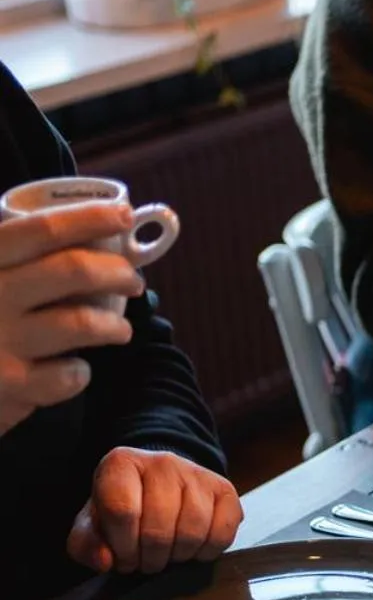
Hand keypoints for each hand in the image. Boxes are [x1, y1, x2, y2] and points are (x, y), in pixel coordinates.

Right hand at [0, 203, 146, 433]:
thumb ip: (24, 260)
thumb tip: (98, 233)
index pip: (41, 229)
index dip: (89, 219)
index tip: (124, 216)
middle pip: (73, 270)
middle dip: (118, 273)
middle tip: (134, 282)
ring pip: (81, 323)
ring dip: (114, 327)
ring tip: (120, 331)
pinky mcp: (10, 384)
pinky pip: (68, 375)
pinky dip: (80, 372)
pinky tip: (74, 369)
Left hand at [67, 448, 242, 574]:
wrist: (161, 485)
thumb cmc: (124, 507)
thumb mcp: (93, 523)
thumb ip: (86, 544)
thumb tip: (105, 561)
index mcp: (121, 463)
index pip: (121, 511)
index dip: (122, 546)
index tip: (122, 557)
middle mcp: (163, 461)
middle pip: (158, 526)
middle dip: (150, 557)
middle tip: (145, 561)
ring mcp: (198, 474)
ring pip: (192, 532)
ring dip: (178, 556)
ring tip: (167, 555)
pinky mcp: (226, 490)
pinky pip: (222, 534)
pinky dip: (206, 552)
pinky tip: (193, 549)